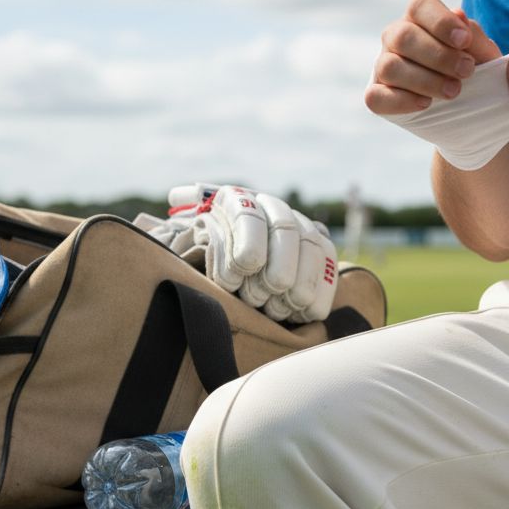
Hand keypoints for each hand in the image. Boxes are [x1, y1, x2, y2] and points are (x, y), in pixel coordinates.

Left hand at [148, 185, 337, 323]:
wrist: (231, 266)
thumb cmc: (204, 255)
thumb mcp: (190, 238)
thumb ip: (186, 222)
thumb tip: (178, 196)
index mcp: (236, 200)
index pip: (248, 216)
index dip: (245, 248)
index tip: (235, 278)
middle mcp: (272, 206)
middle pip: (286, 230)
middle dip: (275, 270)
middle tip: (259, 297)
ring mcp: (300, 225)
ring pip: (313, 247)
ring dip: (298, 285)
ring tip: (278, 308)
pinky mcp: (321, 248)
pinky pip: (330, 266)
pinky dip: (319, 293)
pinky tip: (303, 312)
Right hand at [365, 0, 501, 115]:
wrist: (468, 106)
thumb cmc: (471, 70)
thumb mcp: (482, 54)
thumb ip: (474, 36)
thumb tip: (458, 15)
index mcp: (420, 18)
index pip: (420, 6)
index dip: (441, 22)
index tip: (464, 41)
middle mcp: (396, 37)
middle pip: (403, 36)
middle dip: (438, 55)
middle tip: (466, 71)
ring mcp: (383, 66)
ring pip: (389, 67)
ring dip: (425, 81)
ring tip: (453, 91)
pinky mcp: (377, 96)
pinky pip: (375, 97)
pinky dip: (401, 101)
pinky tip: (426, 104)